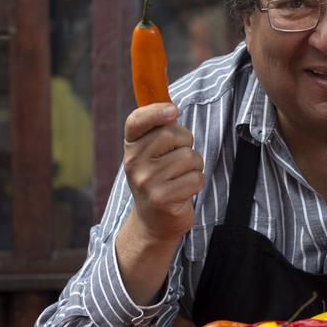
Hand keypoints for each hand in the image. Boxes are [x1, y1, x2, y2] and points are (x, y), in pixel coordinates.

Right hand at [122, 103, 203, 243]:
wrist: (154, 220)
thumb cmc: (160, 177)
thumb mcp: (152, 151)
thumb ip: (160, 129)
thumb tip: (171, 107)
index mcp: (131, 146)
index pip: (137, 121)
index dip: (156, 112)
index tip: (173, 111)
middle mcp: (133, 162)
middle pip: (173, 135)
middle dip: (186, 143)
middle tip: (178, 157)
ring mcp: (146, 181)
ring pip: (189, 157)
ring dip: (194, 165)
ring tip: (180, 176)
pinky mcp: (162, 198)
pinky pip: (195, 178)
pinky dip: (196, 183)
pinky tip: (183, 190)